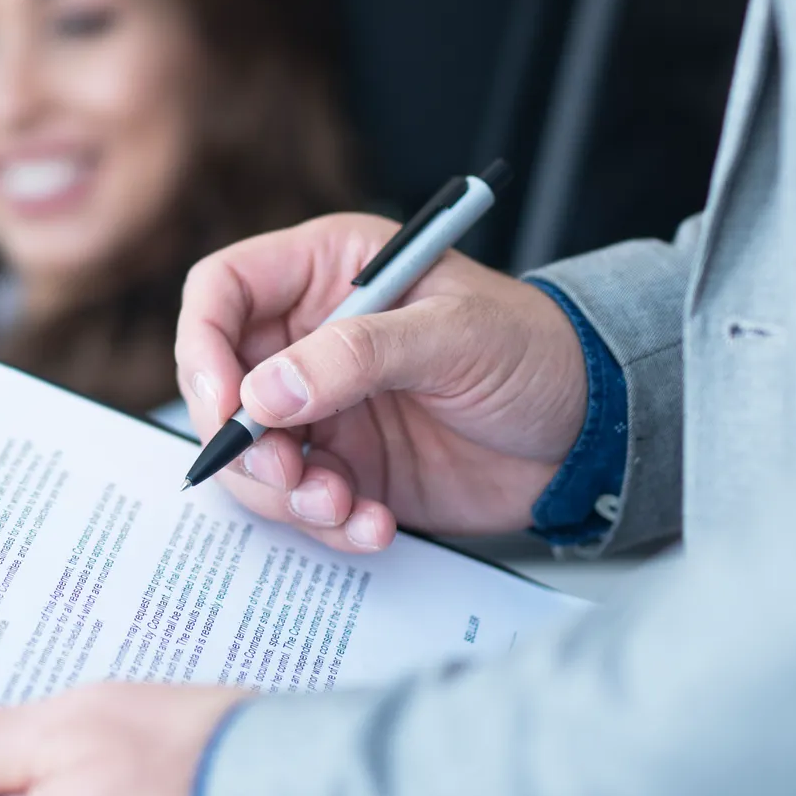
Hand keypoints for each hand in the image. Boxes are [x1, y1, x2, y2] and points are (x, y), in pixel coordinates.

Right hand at [175, 213, 586, 550]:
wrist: (592, 432)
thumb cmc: (535, 350)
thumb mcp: (452, 335)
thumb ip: (356, 355)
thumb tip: (263, 394)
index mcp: (325, 271)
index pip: (222, 291)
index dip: (204, 347)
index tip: (225, 406)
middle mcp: (311, 337)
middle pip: (222, 384)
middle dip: (243, 441)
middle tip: (289, 475)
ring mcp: (325, 406)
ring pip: (254, 454)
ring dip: (285, 494)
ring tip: (342, 508)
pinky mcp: (348, 467)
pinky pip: (302, 502)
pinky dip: (328, 524)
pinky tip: (375, 525)